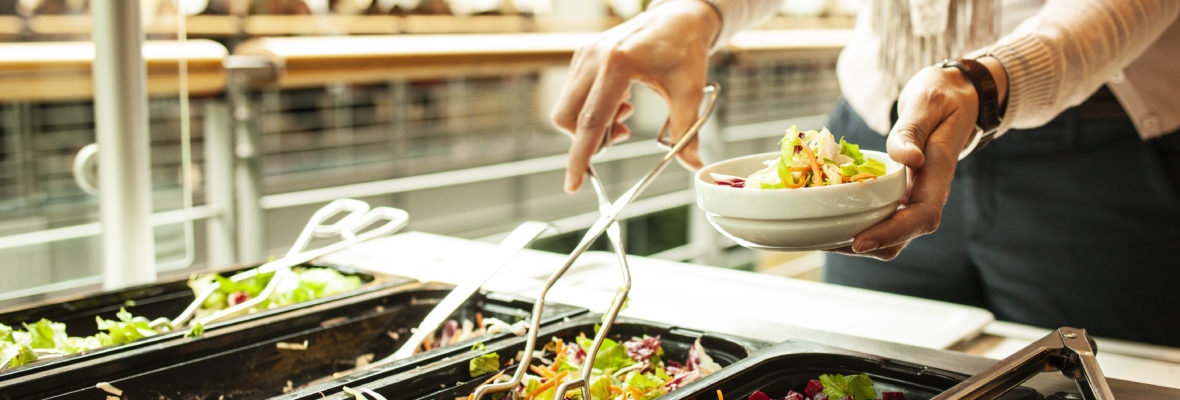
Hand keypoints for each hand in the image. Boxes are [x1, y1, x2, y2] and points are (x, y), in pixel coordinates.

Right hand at [550, 0, 719, 192]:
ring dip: (593, 124)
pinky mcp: (582, 56)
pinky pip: (573, 95)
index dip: (579, 157)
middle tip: (623, 134)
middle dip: (589, 138)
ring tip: (626, 113)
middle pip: (568, 118)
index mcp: (618, 64)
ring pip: (567, 109)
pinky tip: (619, 101)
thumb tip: (694, 165)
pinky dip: (591, 109)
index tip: (573, 184)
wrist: (678, 17)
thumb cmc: (685, 50)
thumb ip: (687, 132)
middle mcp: (594, 57)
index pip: (590, 121)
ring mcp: (584, 55)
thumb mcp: (689, 92)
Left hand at [828, 64, 982, 259]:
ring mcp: (914, 197)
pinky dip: (854, 224)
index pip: (921, 216)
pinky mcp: (899, 194)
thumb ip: (913, 131)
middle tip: (824, 242)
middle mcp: (927, 194)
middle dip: (866, 246)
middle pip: (902, 237)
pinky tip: (826, 220)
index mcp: (938, 174)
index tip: (859, 242)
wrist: (955, 99)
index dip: (891, 233)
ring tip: (819, 238)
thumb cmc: (942, 98)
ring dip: (856, 241)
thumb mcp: (928, 104)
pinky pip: (880, 218)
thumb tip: (909, 158)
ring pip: (890, 235)